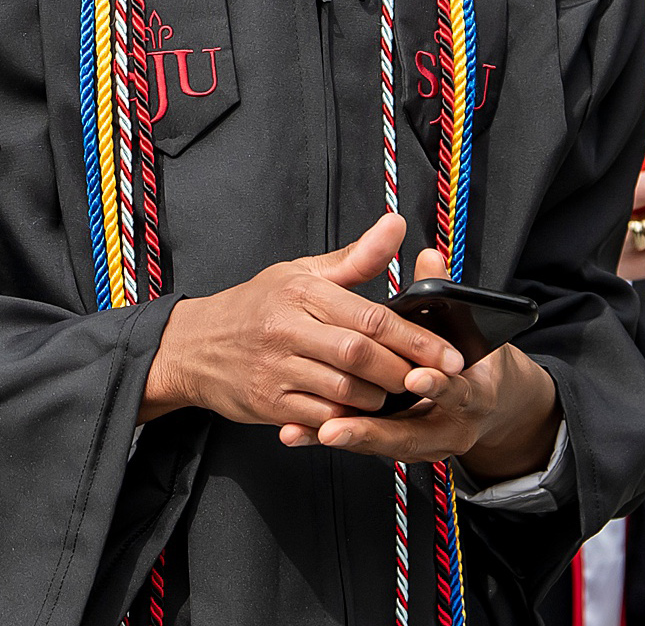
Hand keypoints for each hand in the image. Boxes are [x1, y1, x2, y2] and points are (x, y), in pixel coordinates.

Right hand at [143, 213, 460, 431]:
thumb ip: (356, 257)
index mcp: (302, 292)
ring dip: (379, 398)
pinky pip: (320, 418)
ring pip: (344, 392)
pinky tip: (362, 414)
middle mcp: (287, 329)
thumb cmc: (256, 306)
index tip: (451, 354)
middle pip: (361, 356)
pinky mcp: (268, 403)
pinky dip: (348, 420)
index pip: (371, 317)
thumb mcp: (301, 272)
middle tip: (433, 380)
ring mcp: (276, 369)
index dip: (417, 339)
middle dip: (404, 372)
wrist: (193, 345)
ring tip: (397, 394)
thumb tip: (398, 224)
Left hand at [296, 247, 562, 475]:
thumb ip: (442, 293)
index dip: (436, 385)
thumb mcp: (463, 329)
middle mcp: (455, 427)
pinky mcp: (402, 449)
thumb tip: (429, 256)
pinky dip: (331, 439)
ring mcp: (428, 443)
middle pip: (412, 435)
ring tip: (319, 431)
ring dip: (352, 437)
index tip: (414, 377)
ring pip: (386, 445)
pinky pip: (364, 449)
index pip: (457, 393)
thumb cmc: (471, 362)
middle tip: (338, 424)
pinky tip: (297, 434)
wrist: (486, 406)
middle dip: (374, 428)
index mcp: (476, 394)